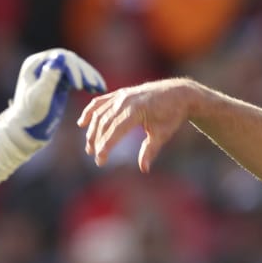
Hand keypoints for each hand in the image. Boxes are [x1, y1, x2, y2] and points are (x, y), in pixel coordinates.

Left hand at [0, 49, 105, 145]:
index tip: (80, 87)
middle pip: (71, 61)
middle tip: (95, 87)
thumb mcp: (39, 96)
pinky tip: (98, 89)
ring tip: (100, 88)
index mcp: (35, 64)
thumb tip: (61, 56)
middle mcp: (44, 64)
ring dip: (90, 77)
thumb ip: (49, 77)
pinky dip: (88, 82)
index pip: (60, 58)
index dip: (73, 69)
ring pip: (77, 68)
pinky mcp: (61, 81)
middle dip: (85, 73)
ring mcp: (54, 72)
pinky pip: (78, 77)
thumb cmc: (30, 114)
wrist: (28, 128)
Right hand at [79, 78, 206, 171]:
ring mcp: (121, 96)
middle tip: (94, 157)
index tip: (100, 161)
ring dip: (92, 131)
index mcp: (135, 110)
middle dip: (97, 141)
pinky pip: (100, 102)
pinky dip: (90, 112)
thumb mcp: (163, 134)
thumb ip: (150, 150)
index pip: (114, 131)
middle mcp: (124, 101)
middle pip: (104, 123)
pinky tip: (82, 123)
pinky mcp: (120, 93)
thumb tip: (144, 169)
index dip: (105, 147)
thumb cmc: (172, 115)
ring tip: (89, 147)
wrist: (179, 93)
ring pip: (99, 114)